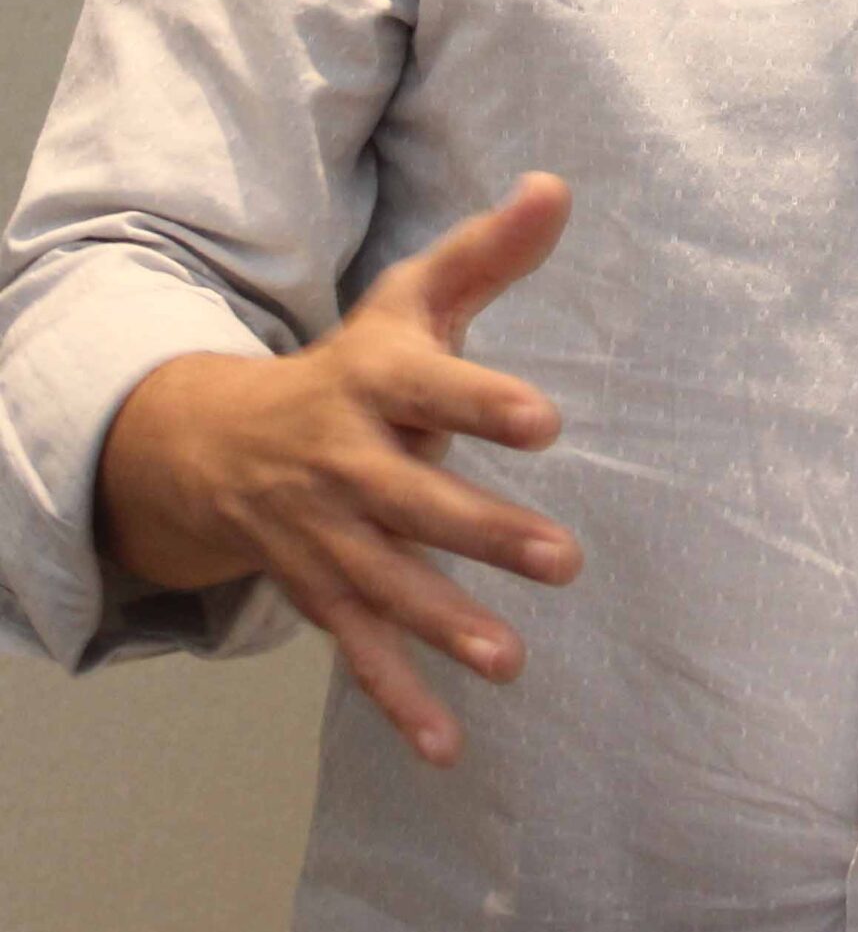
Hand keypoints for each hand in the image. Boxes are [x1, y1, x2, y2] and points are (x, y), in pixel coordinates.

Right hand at [97, 171, 579, 765]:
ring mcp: (326, 534)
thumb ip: (490, 252)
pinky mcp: (320, 593)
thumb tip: (558, 185)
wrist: (222, 440)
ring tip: (510, 660)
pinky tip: (448, 746)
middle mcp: (344, 460)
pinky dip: (398, 699)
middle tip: (562, 559)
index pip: (433, 387)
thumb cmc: (355, 361)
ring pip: (384, 583)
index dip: (483, 402)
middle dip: (481, 530)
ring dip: (444, 625)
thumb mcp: (412, 299)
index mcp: (374, 380)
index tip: (545, 419)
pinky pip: (357, 649)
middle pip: (412, 499)